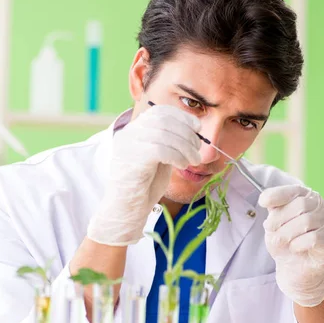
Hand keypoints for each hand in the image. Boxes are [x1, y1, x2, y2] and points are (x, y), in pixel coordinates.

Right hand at [87, 105, 201, 245]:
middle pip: (163, 120)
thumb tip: (191, 129)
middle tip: (197, 150)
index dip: (182, 117)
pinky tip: (183, 165)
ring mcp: (127, 145)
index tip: (197, 129)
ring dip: (185, 146)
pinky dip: (177, 155)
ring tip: (193, 160)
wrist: (126, 211)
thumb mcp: (160, 158)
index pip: (159, 111)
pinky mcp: (131, 159)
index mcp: (133, 131)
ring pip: (164, 133)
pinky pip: (161, 149)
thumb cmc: (144, 187)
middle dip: (186, 133)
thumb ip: (169, 142)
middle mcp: (128, 134)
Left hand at [258, 184, 323, 306]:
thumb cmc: (284, 239)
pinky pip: (313, 238)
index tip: (262, 202)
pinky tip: (294, 247)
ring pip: (306, 221)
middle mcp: (319, 204)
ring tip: (279, 240)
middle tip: (269, 229)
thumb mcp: (273, 223)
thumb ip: (273, 210)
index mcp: (304, 196)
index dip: (277, 195)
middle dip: (280, 219)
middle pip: (300, 205)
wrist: (295, 264)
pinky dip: (298, 244)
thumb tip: (265, 199)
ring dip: (286, 233)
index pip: (292, 190)